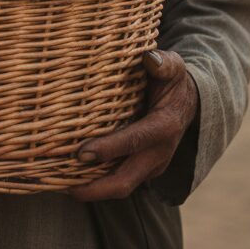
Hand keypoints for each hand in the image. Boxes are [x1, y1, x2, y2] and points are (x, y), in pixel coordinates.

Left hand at [69, 50, 197, 202]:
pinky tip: (72, 178)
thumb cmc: (173, 81)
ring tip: (60, 185)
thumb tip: (150, 58)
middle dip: (95, 189)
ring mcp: (151, 166)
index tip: (81, 152)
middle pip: (125, 181)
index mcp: (164, 127)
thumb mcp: (172, 68)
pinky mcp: (143, 170)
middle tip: (64, 186)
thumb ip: (163, 64)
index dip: (108, 149)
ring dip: (92, 190)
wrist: (189, 104)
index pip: (134, 141)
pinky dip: (98, 184)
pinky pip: (120, 181)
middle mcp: (159, 153)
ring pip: (121, 186)